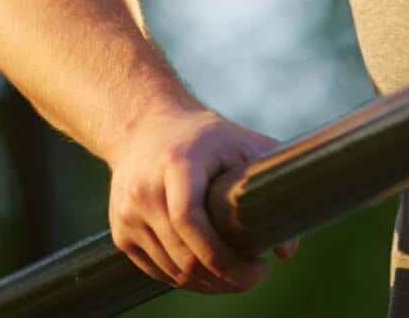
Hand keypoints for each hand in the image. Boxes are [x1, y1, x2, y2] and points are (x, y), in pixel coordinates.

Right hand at [107, 106, 300, 292]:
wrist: (144, 125)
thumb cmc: (206, 136)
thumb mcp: (244, 145)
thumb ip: (274, 184)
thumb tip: (287, 251)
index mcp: (177, 162)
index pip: (189, 219)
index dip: (224, 255)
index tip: (260, 266)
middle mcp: (144, 189)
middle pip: (184, 254)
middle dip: (226, 277)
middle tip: (256, 276)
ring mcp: (127, 213)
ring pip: (172, 270)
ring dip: (208, 284)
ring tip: (237, 276)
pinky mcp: (121, 232)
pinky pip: (157, 270)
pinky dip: (186, 280)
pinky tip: (210, 273)